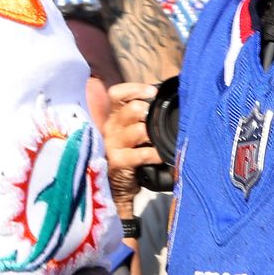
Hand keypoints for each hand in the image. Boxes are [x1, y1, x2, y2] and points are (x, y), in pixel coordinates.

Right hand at [103, 81, 159, 222]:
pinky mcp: (119, 161)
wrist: (116, 186)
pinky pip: (142, 154)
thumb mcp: (129, 132)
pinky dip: (156, 154)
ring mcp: (113, 145)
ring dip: (152, 133)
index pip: (116, 94)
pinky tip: (162, 156)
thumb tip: (162, 99)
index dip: (134, 89)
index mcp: (113, 117)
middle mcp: (110, 128)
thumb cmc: (128, 153)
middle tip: (156, 117)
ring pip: (138, 130)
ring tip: (160, 138)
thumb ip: (139, 116)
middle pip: (130, 109)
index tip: (152, 91)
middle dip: (147, 111)